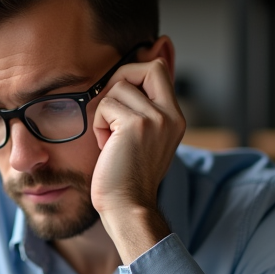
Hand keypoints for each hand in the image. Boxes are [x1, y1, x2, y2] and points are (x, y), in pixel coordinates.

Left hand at [90, 50, 183, 262]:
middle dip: (121, 79)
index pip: (159, 70)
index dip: (136, 71)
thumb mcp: (145, 139)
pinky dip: (99, 124)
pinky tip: (106, 145)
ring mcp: (156, 119)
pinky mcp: (135, 125)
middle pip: (146, 67)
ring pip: (118, 88)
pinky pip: (106, 106)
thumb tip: (125, 82)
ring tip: (110, 137)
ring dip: (105, 111)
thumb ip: (143, 111)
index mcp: (175, 118)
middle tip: (111, 108)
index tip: (120, 90)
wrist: (128, 206)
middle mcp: (171, 115)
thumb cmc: (128, 176)